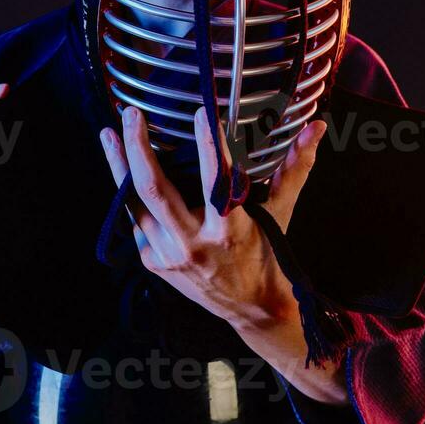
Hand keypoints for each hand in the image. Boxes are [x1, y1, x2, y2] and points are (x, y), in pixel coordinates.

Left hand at [100, 106, 346, 402]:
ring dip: (118, 166)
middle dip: (138, 148)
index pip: (215, 181)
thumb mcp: (281, 212)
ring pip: (135, 204)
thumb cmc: (267, 255)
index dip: (208, 145)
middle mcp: (193, 244)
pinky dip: (130, 195)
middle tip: (131, 114)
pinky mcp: (153, 262)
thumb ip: (294, 167)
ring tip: (108, 133)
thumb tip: (315, 127)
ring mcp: (167, 256)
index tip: (201, 113)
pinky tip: (121, 169)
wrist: (250, 310)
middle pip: (155, 190)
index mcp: (229, 231)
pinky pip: (137, 222)